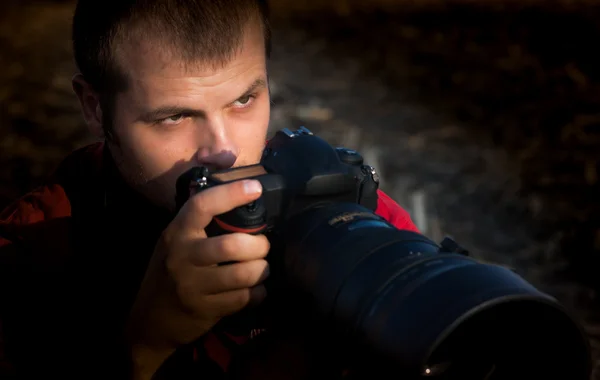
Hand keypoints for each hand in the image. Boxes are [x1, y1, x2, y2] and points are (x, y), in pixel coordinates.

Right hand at [127, 179, 269, 379]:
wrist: (150, 322)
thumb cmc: (169, 274)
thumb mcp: (174, 244)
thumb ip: (198, 223)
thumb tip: (238, 195)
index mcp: (176, 233)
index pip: (202, 206)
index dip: (231, 194)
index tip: (256, 188)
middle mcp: (182, 257)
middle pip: (232, 245)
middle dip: (259, 245)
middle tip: (263, 247)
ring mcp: (192, 286)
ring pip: (243, 274)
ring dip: (261, 270)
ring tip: (261, 268)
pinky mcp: (205, 310)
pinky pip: (244, 298)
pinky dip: (257, 293)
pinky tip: (255, 290)